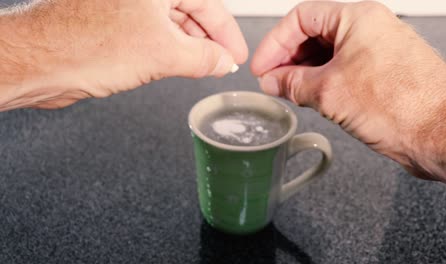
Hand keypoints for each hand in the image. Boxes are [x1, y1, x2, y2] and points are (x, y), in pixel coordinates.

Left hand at [0, 0, 247, 109]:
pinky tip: (178, 66)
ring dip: (191, 49)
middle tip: (223, 64)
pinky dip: (170, 53)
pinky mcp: (116, 26)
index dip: (227, 32)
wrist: (41, 62)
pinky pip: (154, 37)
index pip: (208, 3)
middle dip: (210, 41)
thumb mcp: (163, 54)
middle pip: (191, 12)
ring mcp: (128, 8)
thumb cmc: (86, 46)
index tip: (236, 53)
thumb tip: (222, 61)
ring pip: (172, 26)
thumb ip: (202, 58)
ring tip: (205, 69)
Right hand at [251, 1, 445, 192]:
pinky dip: (322, 82)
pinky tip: (310, 97)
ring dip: (304, 72)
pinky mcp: (381, 74)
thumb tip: (274, 80)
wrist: (443, 133)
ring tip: (287, 92)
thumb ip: (293, 83)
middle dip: (288, 58)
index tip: (262, 65)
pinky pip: (342, 70)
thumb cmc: (405, 106)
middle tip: (271, 80)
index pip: (300, 19)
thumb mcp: (330, 92)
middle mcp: (369, 30)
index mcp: (357, 19)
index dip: (275, 42)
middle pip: (314, 34)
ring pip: (328, 54)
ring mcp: (377, 52)